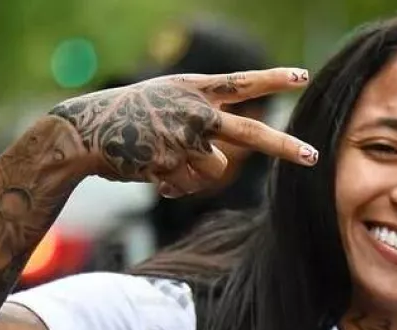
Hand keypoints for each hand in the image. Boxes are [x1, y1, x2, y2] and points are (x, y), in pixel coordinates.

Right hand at [48, 67, 317, 196]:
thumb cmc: (126, 120)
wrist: (82, 131)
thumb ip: (200, 124)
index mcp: (193, 89)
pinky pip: (189, 185)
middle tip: (313, 156)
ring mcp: (185, 137)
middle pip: (251, 134)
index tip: (303, 77)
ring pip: (215, 170)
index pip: (242, 82)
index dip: (273, 79)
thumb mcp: (166, 105)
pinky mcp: (173, 162)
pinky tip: (151, 170)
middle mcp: (195, 110)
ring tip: (161, 158)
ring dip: (193, 173)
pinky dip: (174, 184)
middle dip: (284, 147)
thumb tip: (224, 166)